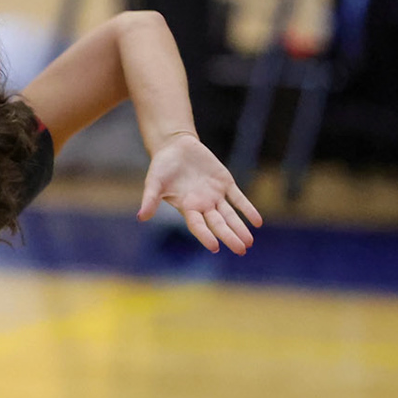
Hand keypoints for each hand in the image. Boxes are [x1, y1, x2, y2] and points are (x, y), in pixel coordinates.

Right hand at [138, 133, 262, 253]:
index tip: (215, 247)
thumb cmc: (162, 167)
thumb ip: (150, 199)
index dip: (206, 236)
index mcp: (187, 208)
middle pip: (218, 224)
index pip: (198, 226)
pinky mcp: (225, 183)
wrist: (176, 147)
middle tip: (241, 250)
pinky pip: (238, 198)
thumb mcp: (153, 182)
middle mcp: (203, 205)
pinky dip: (248, 209)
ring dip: (240, 228)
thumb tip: (140, 217)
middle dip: (230, 237)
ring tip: (249, 242)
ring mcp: (215, 195)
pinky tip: (257, 222)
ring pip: (230, 215)